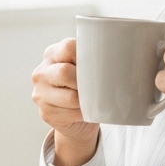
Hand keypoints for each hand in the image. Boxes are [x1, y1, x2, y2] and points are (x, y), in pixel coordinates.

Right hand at [30, 38, 99, 165]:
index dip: (85, 56)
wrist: (74, 117)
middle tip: (97, 85)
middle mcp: (41, 72)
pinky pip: (72, 113)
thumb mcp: (84, 67)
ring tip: (93, 99)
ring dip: (86, 100)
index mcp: (51, 54)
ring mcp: (40, 94)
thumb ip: (94, 57)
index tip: (97, 64)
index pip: (68, 48)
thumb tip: (123, 57)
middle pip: (65, 72)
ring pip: (70, 97)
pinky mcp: (46, 113)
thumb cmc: (83, 86)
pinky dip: (84, 113)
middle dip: (85, 81)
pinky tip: (87, 111)